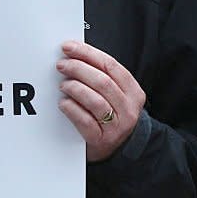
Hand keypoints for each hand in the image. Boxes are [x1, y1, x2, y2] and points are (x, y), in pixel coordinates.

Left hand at [57, 40, 145, 161]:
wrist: (120, 149)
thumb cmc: (113, 117)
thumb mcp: (117, 95)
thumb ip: (103, 77)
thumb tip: (75, 55)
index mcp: (133, 92)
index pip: (111, 65)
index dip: (88, 53)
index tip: (69, 47)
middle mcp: (128, 108)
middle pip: (102, 81)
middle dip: (78, 68)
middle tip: (62, 65)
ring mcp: (117, 126)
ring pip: (95, 100)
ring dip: (75, 88)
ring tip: (63, 84)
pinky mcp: (102, 140)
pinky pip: (85, 121)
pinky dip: (72, 109)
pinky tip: (63, 103)